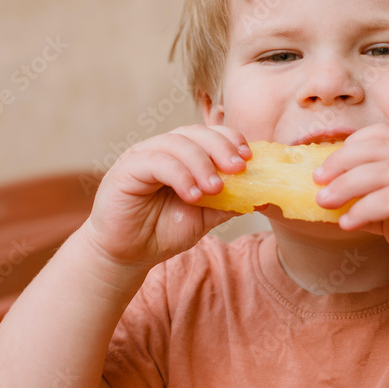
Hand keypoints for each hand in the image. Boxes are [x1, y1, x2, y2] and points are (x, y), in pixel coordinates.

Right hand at [84, 125, 249, 270]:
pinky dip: (178, 175)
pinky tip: (191, 195)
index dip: (230, 140)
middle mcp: (162, 149)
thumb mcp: (205, 217)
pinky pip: (156, 161)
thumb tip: (262, 196)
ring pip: (176, 143)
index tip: (248, 158)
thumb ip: (229, 202)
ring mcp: (142, 155)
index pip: (209, 134)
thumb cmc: (163, 231)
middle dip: (220, 147)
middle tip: (238, 167)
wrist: (128, 254)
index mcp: (182, 155)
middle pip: (195, 133)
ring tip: (214, 189)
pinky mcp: (126, 168)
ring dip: (200, 163)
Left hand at [313, 123, 388, 288]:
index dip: (349, 147)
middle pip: (375, 148)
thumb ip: (371, 198)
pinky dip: (362, 209)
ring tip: (323, 202)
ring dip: (344, 187)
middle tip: (316, 181)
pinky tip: (347, 222)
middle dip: (339, 163)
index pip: (381, 134)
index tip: (325, 166)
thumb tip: (329, 195)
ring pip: (379, 172)